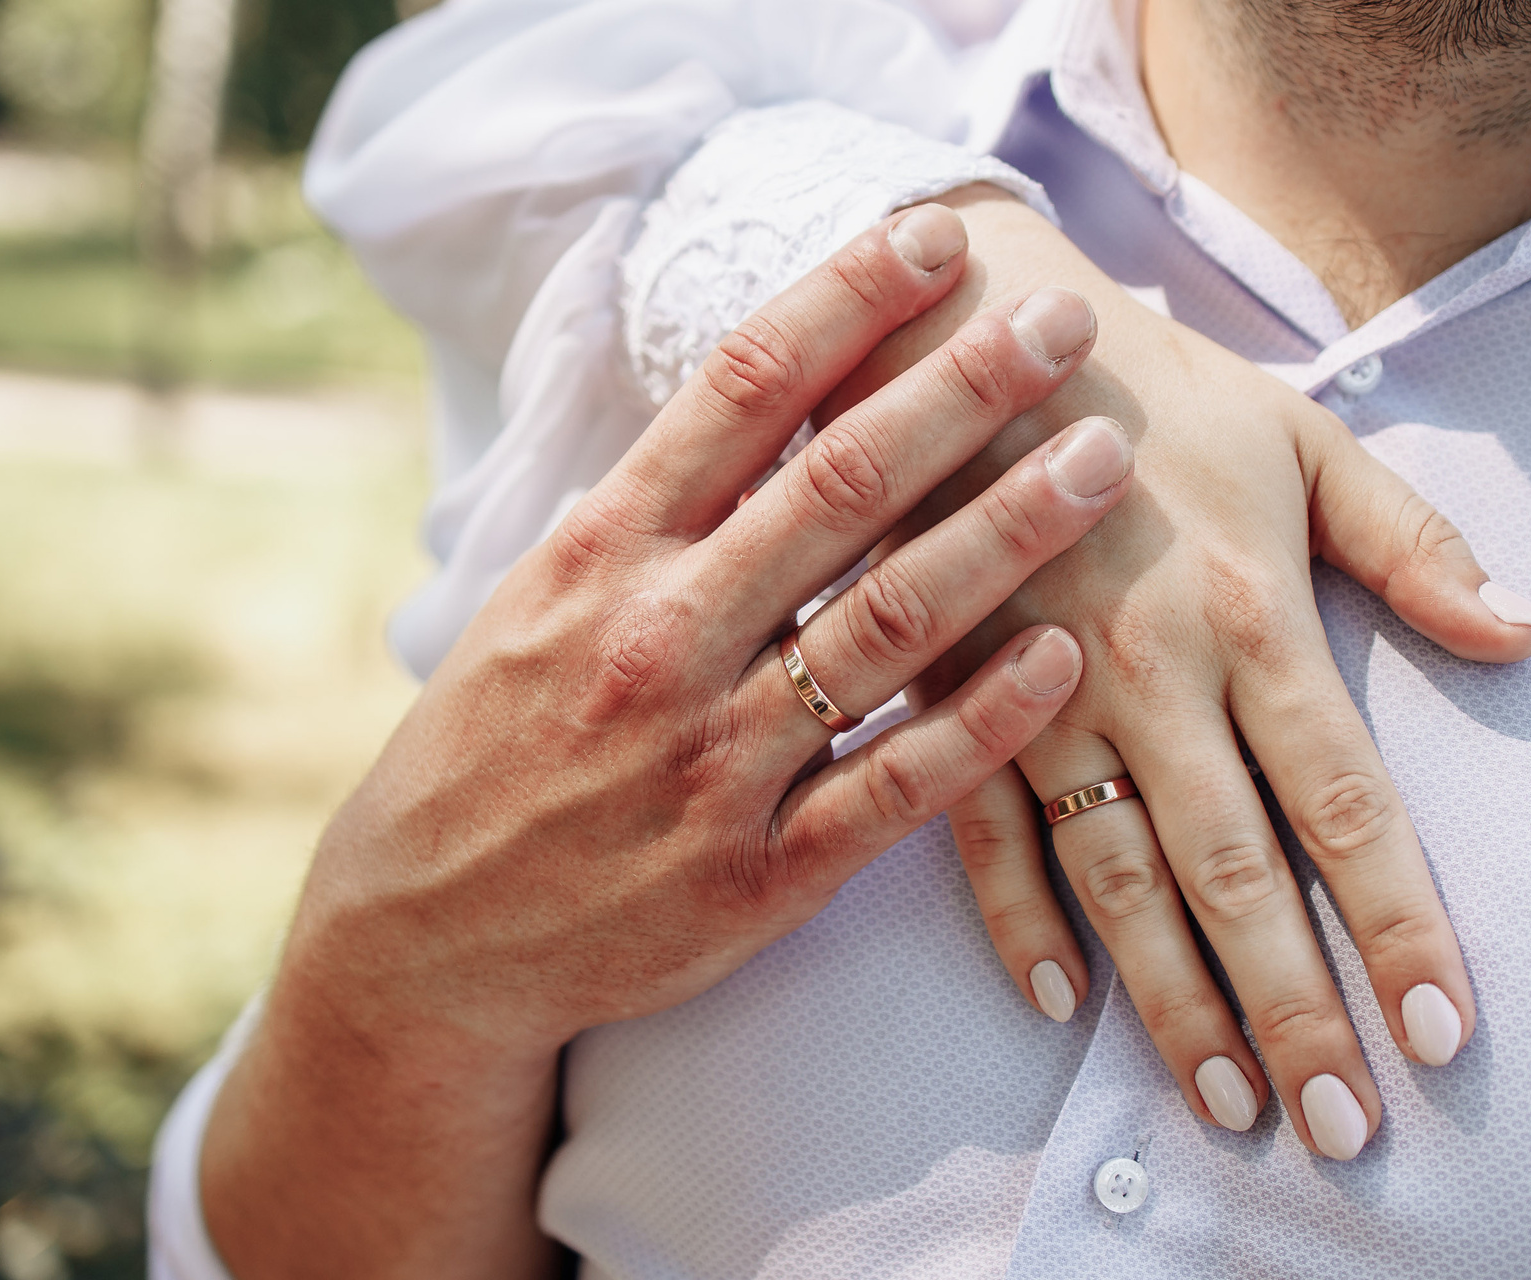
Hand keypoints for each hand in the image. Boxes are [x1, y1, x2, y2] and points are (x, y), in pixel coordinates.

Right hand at [199, 207, 1134, 1276]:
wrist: (427, 939)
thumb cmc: (498, 745)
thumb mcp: (540, 598)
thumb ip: (650, 507)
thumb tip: (756, 393)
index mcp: (604, 555)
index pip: (740, 391)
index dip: (848, 301)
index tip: (939, 236)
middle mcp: (661, 640)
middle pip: (840, 487)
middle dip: (963, 391)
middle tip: (1066, 322)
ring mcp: (712, 761)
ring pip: (888, 626)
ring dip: (1006, 535)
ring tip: (1103, 463)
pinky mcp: (757, 876)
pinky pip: (892, 788)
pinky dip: (981, 724)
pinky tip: (1061, 659)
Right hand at [832, 189, 1530, 1160]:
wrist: (971, 326)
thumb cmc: (1159, 390)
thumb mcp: (1306, 439)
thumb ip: (1417, 545)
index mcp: (1247, 608)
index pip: (1344, 798)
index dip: (1397, 922)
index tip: (1446, 1031)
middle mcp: (1148, 669)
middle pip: (1236, 870)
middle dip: (1294, 1006)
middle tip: (1346, 1130)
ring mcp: (1037, 691)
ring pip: (1117, 877)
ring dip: (1172, 1000)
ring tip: (1225, 1104)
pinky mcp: (947, 692)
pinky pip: (978, 829)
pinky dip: (1013, 919)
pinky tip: (1058, 1006)